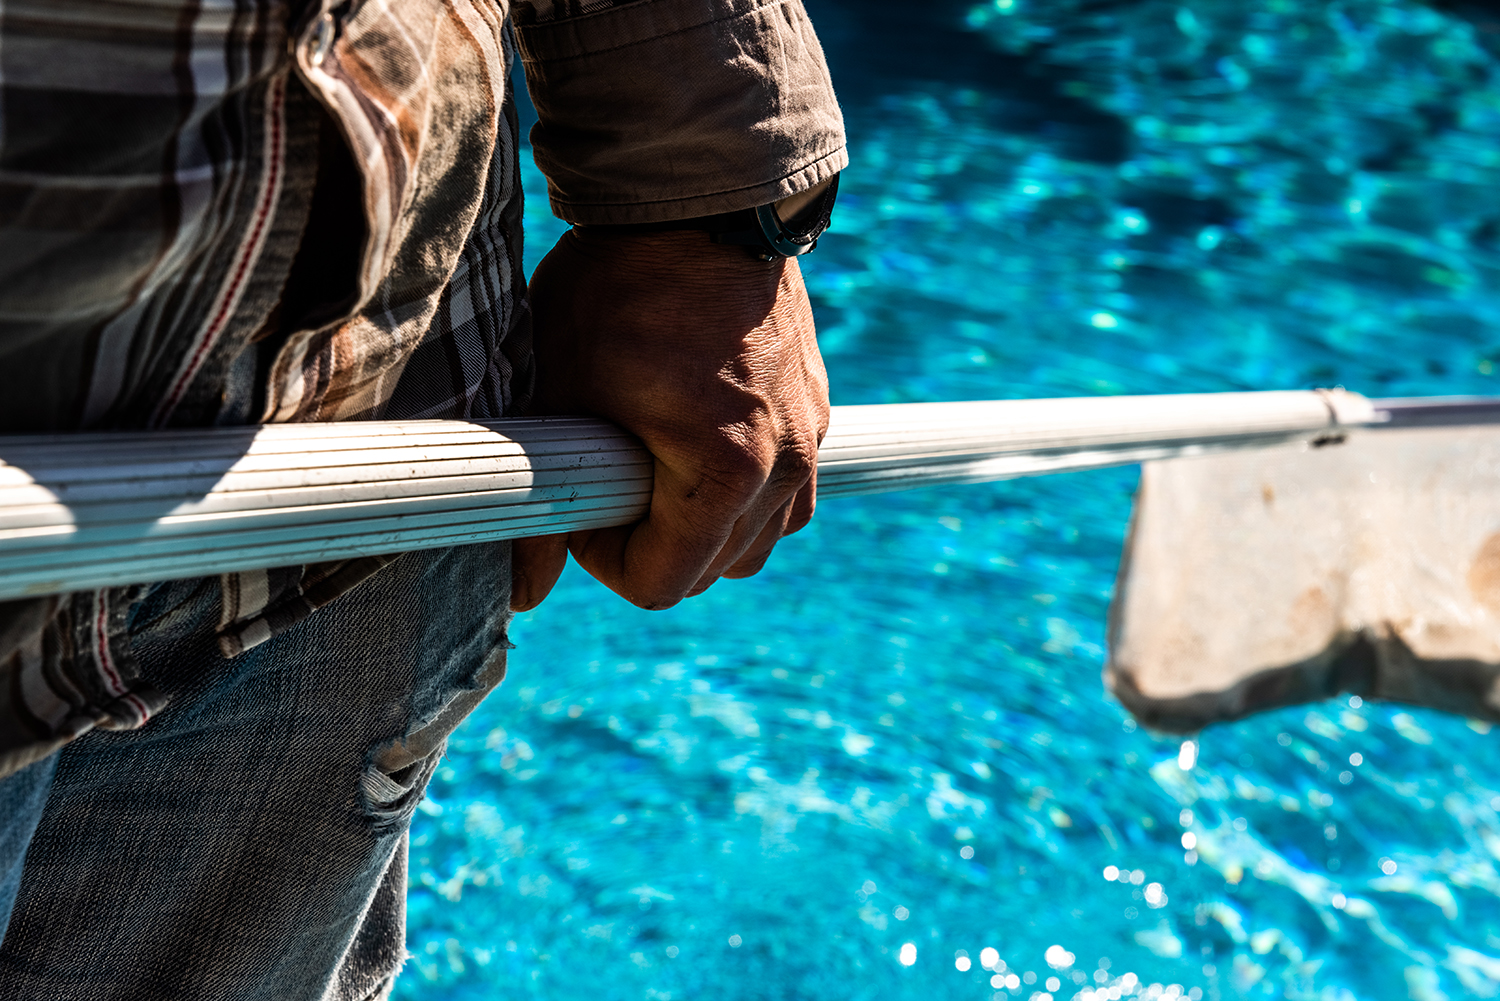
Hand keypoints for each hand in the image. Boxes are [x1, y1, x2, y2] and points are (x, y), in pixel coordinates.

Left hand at [509, 228, 828, 610]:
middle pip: (716, 571)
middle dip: (656, 544)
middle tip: (611, 477)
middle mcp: (787, 465)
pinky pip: (792, 492)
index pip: (663, 583)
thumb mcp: (560, 391)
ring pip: (762, 540)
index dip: (604, 557)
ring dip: (708, 529)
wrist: (698, 198)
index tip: (582, 498)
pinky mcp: (819, 409)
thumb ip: (541, 500)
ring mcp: (813, 436)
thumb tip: (521, 593)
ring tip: (656, 466)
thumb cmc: (620, 289)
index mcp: (727, 472)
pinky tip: (699, 442)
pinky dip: (749, 494)